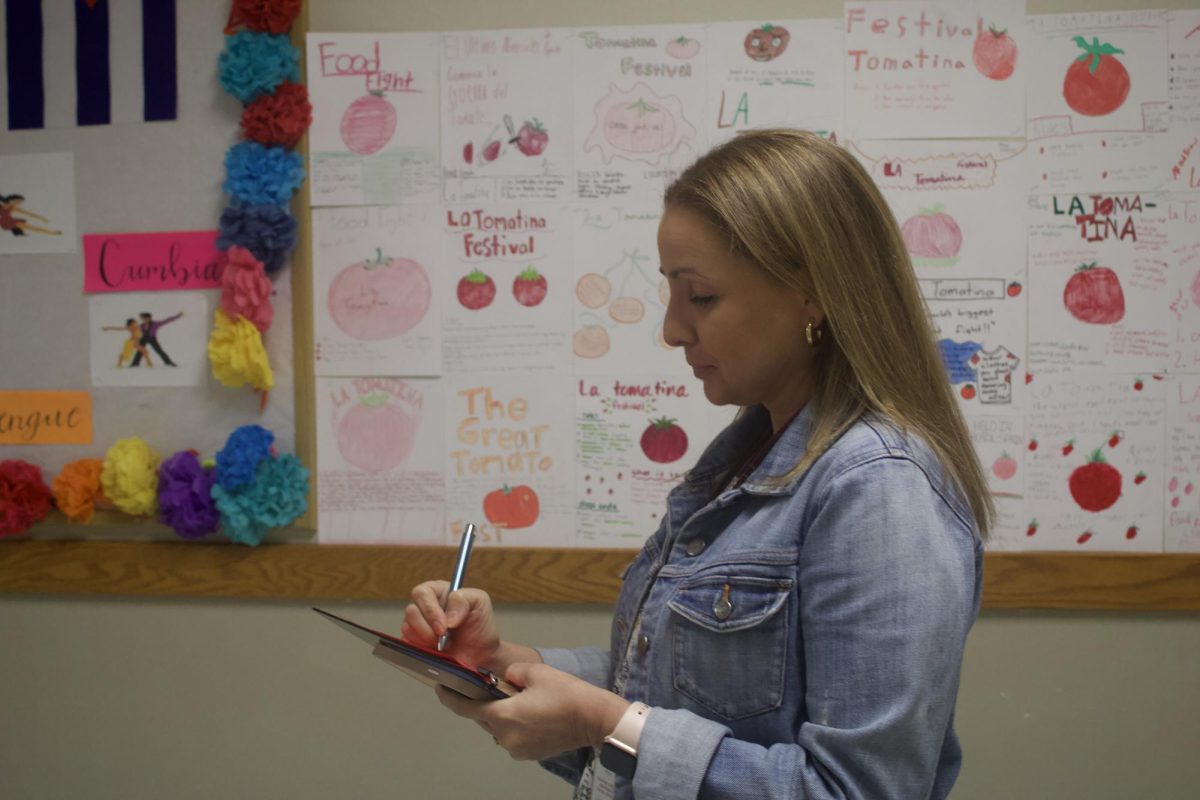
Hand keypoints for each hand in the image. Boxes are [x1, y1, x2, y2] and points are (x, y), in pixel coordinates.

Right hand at [402, 580, 500, 668]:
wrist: (479, 656)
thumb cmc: (479, 628)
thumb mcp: (480, 603)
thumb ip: (463, 599)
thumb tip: (448, 616)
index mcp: (438, 593)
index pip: (422, 593)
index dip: (430, 609)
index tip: (443, 626)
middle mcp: (425, 607)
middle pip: (411, 611)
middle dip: (428, 628)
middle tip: (443, 637)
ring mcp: (417, 626)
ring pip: (407, 628)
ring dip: (427, 639)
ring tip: (444, 644)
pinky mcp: (413, 643)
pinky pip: (407, 644)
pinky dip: (421, 649)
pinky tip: (435, 651)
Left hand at [436, 662, 629, 760]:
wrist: (594, 719)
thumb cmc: (567, 694)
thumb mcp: (535, 672)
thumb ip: (511, 674)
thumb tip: (504, 679)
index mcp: (503, 716)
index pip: (466, 708)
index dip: (450, 697)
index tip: (439, 687)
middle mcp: (505, 737)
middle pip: (483, 718)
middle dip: (483, 702)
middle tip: (487, 685)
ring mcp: (517, 749)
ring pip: (499, 728)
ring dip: (502, 714)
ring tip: (518, 699)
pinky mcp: (529, 754)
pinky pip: (512, 736)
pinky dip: (514, 724)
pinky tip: (530, 713)